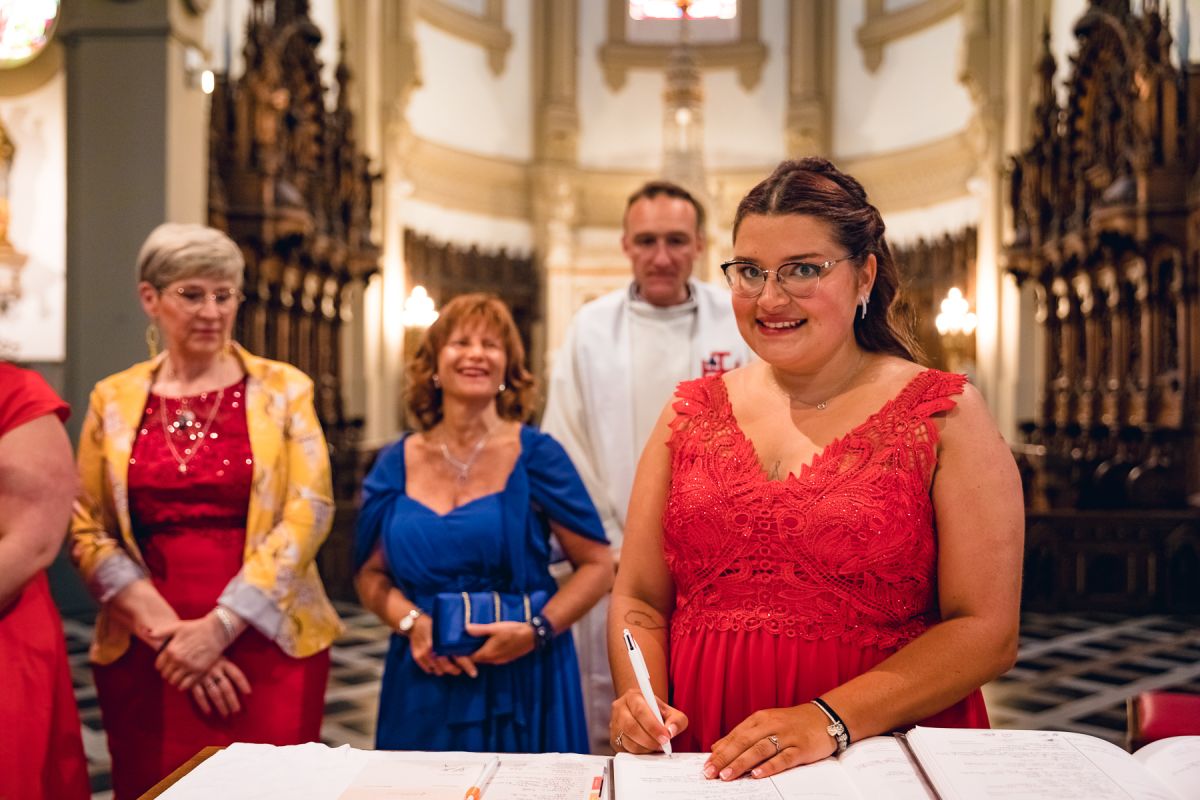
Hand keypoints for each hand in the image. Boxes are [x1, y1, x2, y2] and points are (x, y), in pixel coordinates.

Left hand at [150, 613, 228, 689]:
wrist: (216, 630)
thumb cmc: (196, 628)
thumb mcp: (177, 627)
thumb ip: (160, 632)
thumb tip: (146, 633)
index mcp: (171, 649)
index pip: (158, 666)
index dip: (161, 666)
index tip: (166, 664)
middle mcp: (178, 659)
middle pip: (166, 675)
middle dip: (168, 673)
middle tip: (174, 670)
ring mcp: (189, 666)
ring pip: (174, 681)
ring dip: (175, 679)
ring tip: (180, 674)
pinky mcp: (199, 671)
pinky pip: (186, 685)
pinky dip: (183, 685)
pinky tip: (186, 679)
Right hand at [190, 657, 251, 716]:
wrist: (186, 652)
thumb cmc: (207, 656)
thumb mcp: (219, 656)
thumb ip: (227, 667)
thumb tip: (239, 679)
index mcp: (223, 663)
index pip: (236, 674)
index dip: (243, 684)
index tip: (248, 693)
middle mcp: (215, 670)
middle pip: (226, 688)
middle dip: (232, 701)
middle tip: (236, 711)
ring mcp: (203, 676)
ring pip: (214, 693)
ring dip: (221, 705)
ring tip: (225, 714)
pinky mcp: (192, 682)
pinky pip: (199, 695)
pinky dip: (204, 704)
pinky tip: (208, 712)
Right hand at [408, 615, 477, 677]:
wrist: (414, 623)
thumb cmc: (434, 624)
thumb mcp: (446, 628)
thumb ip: (456, 638)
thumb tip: (471, 648)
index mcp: (444, 640)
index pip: (458, 657)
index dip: (467, 666)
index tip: (474, 673)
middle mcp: (434, 648)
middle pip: (447, 667)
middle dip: (455, 670)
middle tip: (459, 670)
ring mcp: (424, 653)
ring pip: (438, 670)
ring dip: (444, 670)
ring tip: (447, 665)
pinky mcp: (417, 657)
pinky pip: (429, 670)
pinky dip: (434, 668)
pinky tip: (436, 663)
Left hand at [464, 620, 534, 665]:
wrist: (532, 636)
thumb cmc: (512, 631)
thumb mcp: (495, 628)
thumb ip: (479, 629)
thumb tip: (465, 628)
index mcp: (487, 654)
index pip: (469, 659)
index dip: (462, 654)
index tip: (458, 646)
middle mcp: (492, 660)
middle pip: (476, 659)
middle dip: (470, 652)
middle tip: (466, 642)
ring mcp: (499, 660)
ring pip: (485, 658)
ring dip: (480, 652)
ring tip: (477, 641)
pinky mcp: (506, 658)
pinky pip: (492, 657)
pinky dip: (488, 652)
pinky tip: (490, 643)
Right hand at [610, 686, 686, 753]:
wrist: (642, 712)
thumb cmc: (656, 712)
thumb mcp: (671, 712)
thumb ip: (677, 720)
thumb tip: (671, 731)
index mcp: (633, 696)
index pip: (640, 711)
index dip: (653, 726)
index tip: (666, 737)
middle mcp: (620, 708)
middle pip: (631, 727)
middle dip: (650, 740)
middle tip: (662, 745)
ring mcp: (614, 724)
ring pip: (627, 740)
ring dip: (645, 748)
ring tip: (656, 746)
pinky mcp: (613, 739)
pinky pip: (625, 749)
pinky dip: (639, 752)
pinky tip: (648, 748)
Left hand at [703, 704, 835, 780]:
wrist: (825, 717)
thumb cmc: (792, 723)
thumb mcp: (765, 723)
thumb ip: (743, 734)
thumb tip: (717, 748)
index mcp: (760, 719)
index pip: (735, 736)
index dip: (720, 751)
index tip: (706, 765)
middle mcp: (771, 725)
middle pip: (743, 742)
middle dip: (725, 759)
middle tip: (710, 773)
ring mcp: (786, 736)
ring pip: (759, 750)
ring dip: (741, 763)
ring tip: (727, 776)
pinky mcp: (801, 748)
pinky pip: (783, 758)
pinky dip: (769, 766)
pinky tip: (757, 774)